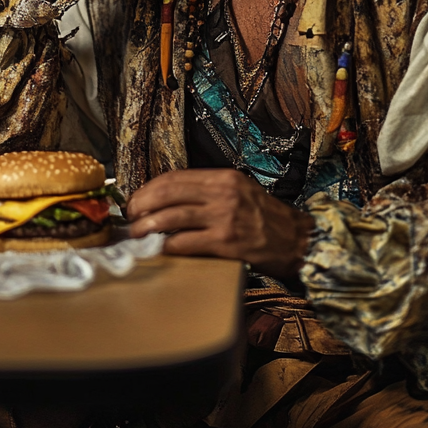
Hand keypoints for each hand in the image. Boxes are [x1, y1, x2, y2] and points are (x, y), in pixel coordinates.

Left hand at [126, 168, 313, 279]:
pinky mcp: (226, 242)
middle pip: (168, 194)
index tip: (135, 199)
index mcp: (223, 178)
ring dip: (147, 227)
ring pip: (171, 217)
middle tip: (129, 218)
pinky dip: (166, 246)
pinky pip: (186, 242)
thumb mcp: (239, 192)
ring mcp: (224, 217)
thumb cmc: (266, 219)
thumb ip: (209, 192)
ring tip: (136, 235)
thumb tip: (170, 200)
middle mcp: (222, 193)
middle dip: (141, 205)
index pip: (175, 177)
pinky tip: (158, 250)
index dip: (149, 189)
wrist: (299, 241)